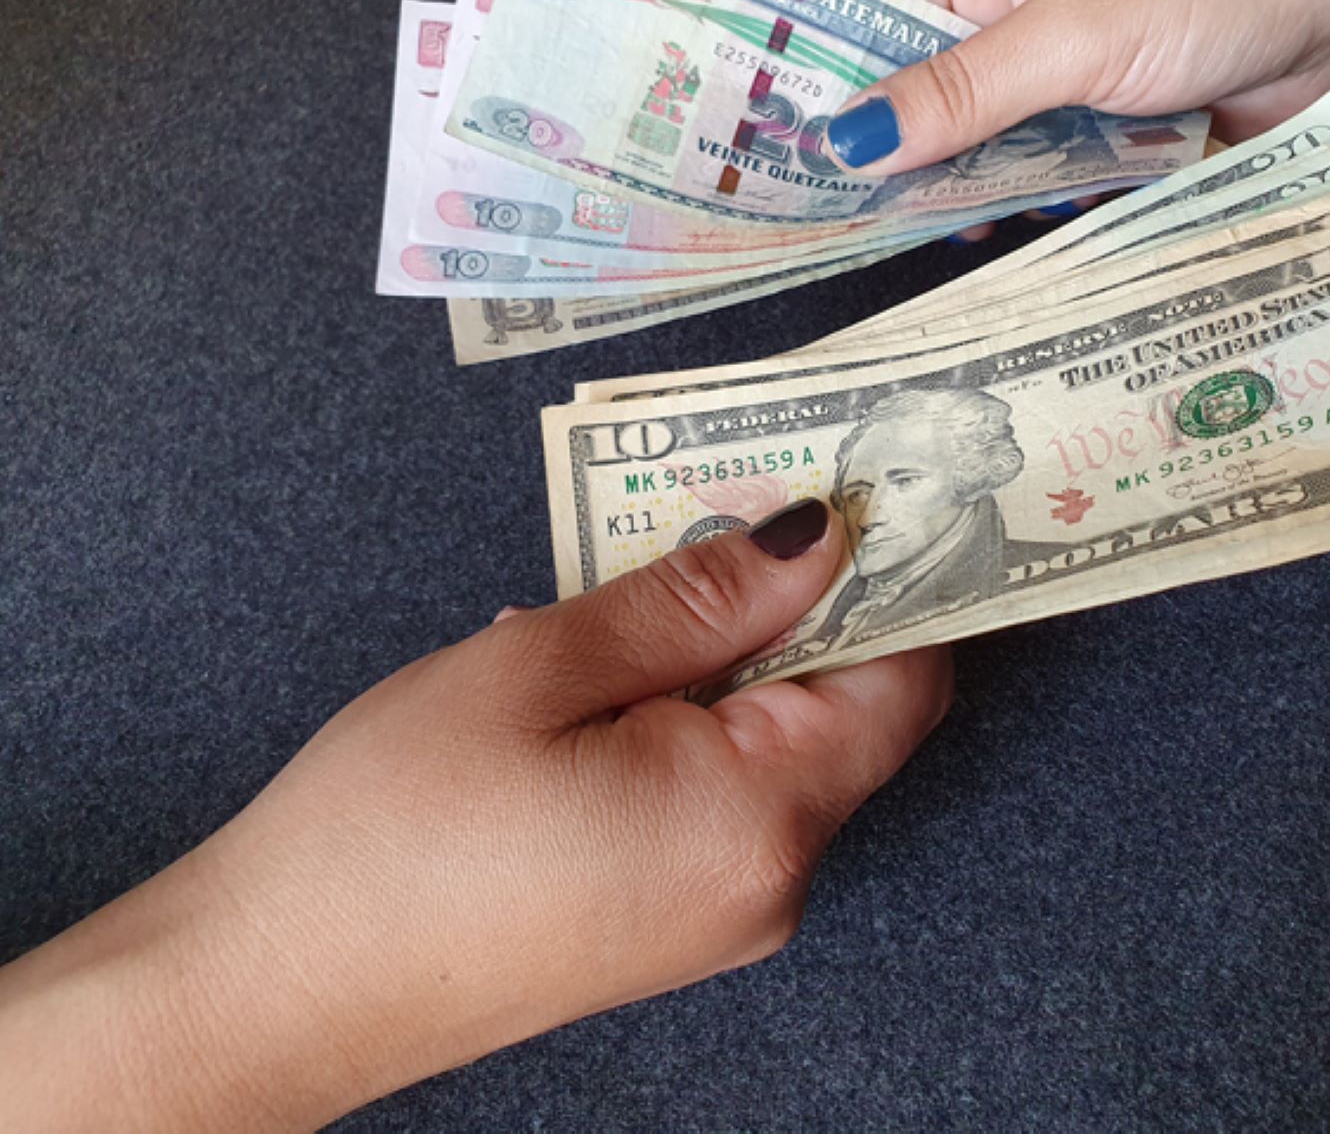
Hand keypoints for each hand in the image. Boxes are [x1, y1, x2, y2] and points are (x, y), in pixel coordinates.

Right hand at [0, 499, 951, 1128]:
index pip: (904, 675)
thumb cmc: (388, 832)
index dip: (892, 575)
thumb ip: (697, 599)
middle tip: (707, 517)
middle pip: (847, 708)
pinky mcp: (671, 925)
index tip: (850, 487)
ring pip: (776, 747)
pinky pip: (721, 797)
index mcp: (760, 817)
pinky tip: (592, 682)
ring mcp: (723, 915)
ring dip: (723, 658)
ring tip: (614, 602)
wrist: (273, 994)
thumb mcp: (539, 671)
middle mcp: (770, 879)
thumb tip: (817, 536)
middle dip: (794, 604)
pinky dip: (686, 721)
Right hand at [827, 0, 1329, 180]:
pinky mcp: (1100, 115)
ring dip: (978, 184)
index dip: (839, 89)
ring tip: (965, 223)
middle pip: (922, 91)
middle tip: (875, 218)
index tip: (796, 164)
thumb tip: (852, 140)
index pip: (875, 17)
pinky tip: (1029, 219)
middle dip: (911, 153)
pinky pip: (1037, 167)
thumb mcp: (1078, 34)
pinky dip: (1034, 196)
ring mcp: (1057, 61)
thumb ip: (964, 94)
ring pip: (978, 141)